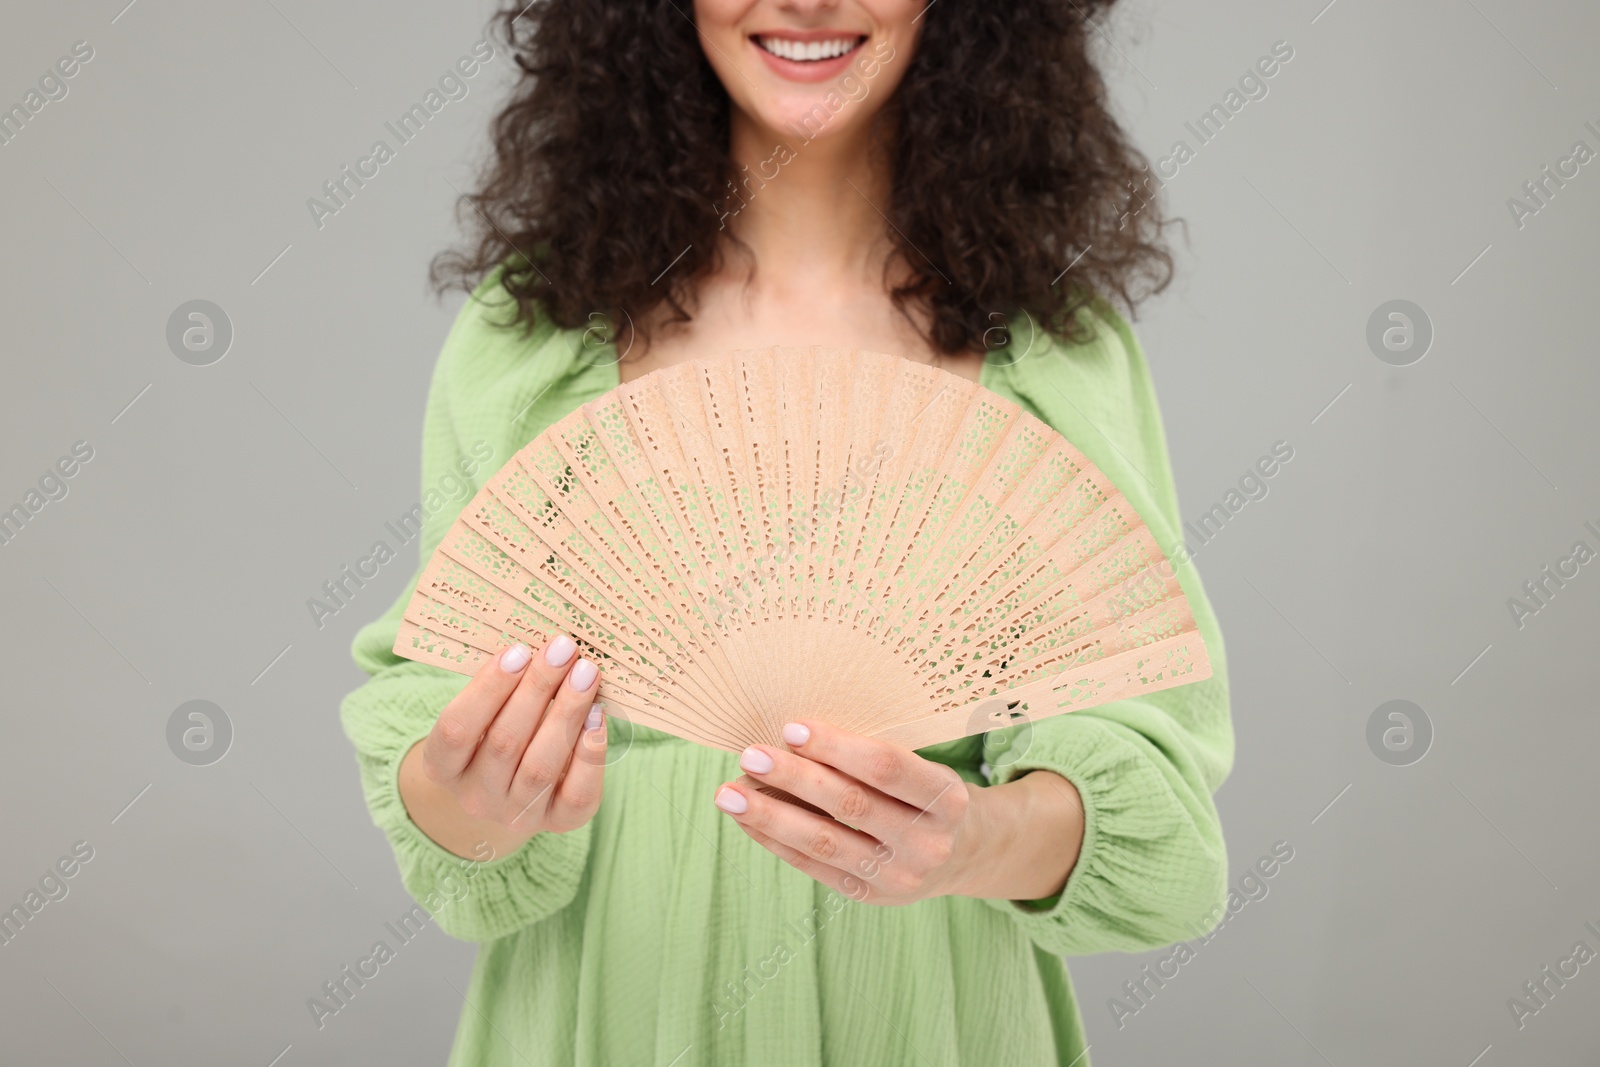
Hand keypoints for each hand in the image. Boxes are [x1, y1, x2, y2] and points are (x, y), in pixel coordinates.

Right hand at [398, 635, 606, 859]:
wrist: (507, 794)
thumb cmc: (495, 734)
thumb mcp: (482, 714)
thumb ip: (502, 687)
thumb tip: (543, 646)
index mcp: (443, 766)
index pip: (457, 729)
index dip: (488, 688)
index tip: (519, 650)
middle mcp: (476, 797)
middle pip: (505, 742)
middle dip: (537, 689)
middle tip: (563, 649)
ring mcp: (515, 815)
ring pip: (541, 766)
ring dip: (567, 713)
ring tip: (585, 674)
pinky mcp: (557, 823)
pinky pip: (576, 795)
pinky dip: (589, 754)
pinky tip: (598, 716)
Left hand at [714, 720, 1082, 904]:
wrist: (966, 853)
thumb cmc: (928, 792)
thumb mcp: (923, 767)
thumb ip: (872, 758)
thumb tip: (790, 736)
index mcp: (946, 798)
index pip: (886, 768)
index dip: (837, 746)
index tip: (790, 726)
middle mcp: (927, 842)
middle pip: (850, 805)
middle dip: (794, 778)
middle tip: (750, 754)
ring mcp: (899, 876)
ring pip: (824, 842)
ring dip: (770, 815)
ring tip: (729, 793)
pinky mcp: (870, 895)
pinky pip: (814, 867)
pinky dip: (775, 841)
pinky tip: (747, 819)